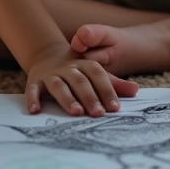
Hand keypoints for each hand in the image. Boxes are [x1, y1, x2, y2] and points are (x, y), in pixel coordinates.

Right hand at [23, 42, 138, 115]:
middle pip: (80, 81)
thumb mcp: (95, 73)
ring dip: (67, 98)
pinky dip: (33, 99)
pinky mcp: (35, 81)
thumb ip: (114, 83)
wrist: (47, 55)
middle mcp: (68, 68)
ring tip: (76, 112)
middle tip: (98, 113)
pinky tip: (35, 110)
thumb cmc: (77, 70)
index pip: (98, 75)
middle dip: (90, 97)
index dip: (107, 90)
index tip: (115, 107)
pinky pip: (33, 89)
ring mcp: (51, 74)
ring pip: (59, 85)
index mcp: (85, 64)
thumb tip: (136, 90)